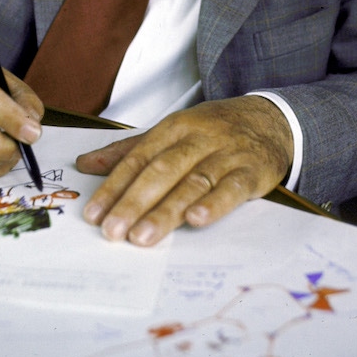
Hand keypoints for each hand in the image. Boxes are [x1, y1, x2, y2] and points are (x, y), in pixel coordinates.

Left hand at [75, 96, 293, 245]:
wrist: (271, 119)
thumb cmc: (213, 130)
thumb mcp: (172, 132)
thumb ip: (130, 150)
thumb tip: (85, 164)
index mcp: (174, 127)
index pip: (138, 158)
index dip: (114, 186)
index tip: (94, 214)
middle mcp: (197, 139)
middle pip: (161, 171)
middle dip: (134, 202)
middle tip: (112, 231)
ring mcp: (226, 154)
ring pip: (192, 183)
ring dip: (166, 211)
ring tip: (142, 237)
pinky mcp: (251, 171)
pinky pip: (232, 188)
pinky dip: (215, 204)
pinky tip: (196, 220)